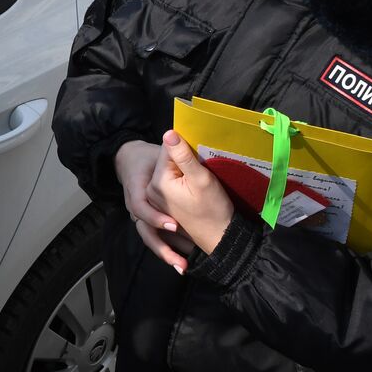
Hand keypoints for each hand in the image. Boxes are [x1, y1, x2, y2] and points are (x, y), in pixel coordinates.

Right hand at [115, 139, 187, 271]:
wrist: (130, 160)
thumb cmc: (145, 159)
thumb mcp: (156, 155)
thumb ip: (170, 153)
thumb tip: (174, 136)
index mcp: (136, 192)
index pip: (141, 208)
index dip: (156, 217)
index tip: (174, 225)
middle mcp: (136, 208)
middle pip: (146, 232)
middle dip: (163, 248)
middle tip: (182, 262)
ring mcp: (141, 217)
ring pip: (151, 238)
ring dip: (167, 254)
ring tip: (183, 267)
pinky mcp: (149, 221)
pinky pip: (156, 238)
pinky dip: (169, 250)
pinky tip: (183, 263)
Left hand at [149, 130, 234, 264]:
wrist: (220, 238)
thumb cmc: (213, 209)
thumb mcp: (200, 179)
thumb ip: (183, 156)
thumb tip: (168, 132)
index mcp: (158, 182)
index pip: (168, 149)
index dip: (187, 148)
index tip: (200, 155)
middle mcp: (152, 190)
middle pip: (169, 161)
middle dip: (185, 160)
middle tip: (203, 168)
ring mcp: (157, 199)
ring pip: (172, 171)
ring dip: (186, 170)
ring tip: (202, 180)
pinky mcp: (165, 205)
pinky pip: (173, 183)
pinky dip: (185, 180)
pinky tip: (197, 188)